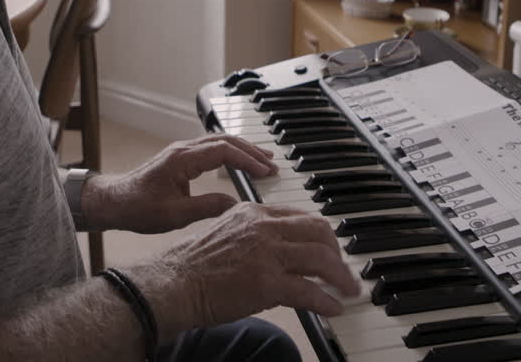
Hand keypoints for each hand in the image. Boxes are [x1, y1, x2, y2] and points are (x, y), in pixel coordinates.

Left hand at [82, 134, 277, 233]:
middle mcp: (183, 150)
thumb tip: (236, 205)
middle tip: (273, 165)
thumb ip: (207, 208)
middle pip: (225, 141)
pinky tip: (240, 162)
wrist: (113, 202)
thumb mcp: (175, 215)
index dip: (247, 160)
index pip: (223, 151)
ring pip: (219, 142)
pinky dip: (230, 153)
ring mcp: (181, 152)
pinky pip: (211, 149)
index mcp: (181, 159)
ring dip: (243, 150)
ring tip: (264, 161)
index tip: (265, 172)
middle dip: (251, 151)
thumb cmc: (137, 208)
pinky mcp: (180, 159)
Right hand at [147, 203, 360, 333]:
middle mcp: (263, 227)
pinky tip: (333, 308)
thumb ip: (255, 236)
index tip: (329, 248)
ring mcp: (266, 253)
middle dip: (336, 252)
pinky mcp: (267, 282)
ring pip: (320, 258)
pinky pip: (309, 290)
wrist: (173, 284)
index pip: (300, 216)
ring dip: (340, 276)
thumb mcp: (227, 234)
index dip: (321, 234)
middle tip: (342, 269)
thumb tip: (280, 252)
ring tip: (347, 289)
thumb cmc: (193, 266)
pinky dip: (326, 301)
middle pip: (318, 231)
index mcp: (253, 213)